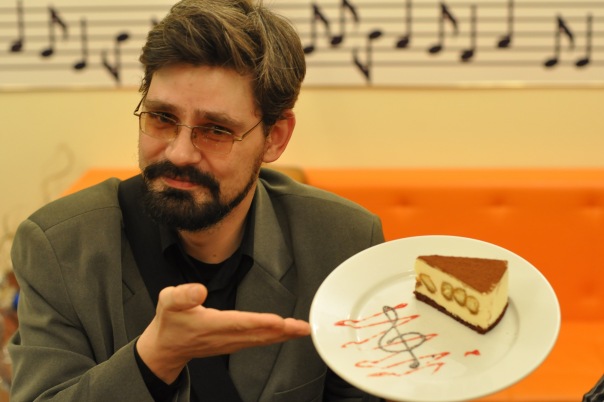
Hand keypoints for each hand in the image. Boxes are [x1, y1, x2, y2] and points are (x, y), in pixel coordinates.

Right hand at [136, 283, 309, 382]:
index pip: (238, 323)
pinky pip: (258, 341)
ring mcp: (230, 343)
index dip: (259, 322)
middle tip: (303, 327)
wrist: (166, 348)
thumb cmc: (170, 323)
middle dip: (282, 331)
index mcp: (209, 325)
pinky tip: (286, 333)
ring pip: (261, 340)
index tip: (278, 321)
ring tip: (302, 329)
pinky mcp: (234, 344)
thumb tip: (199, 290)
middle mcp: (223, 337)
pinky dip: (275, 337)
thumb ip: (183, 295)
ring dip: (283, 335)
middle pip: (257, 334)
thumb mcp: (168, 302)